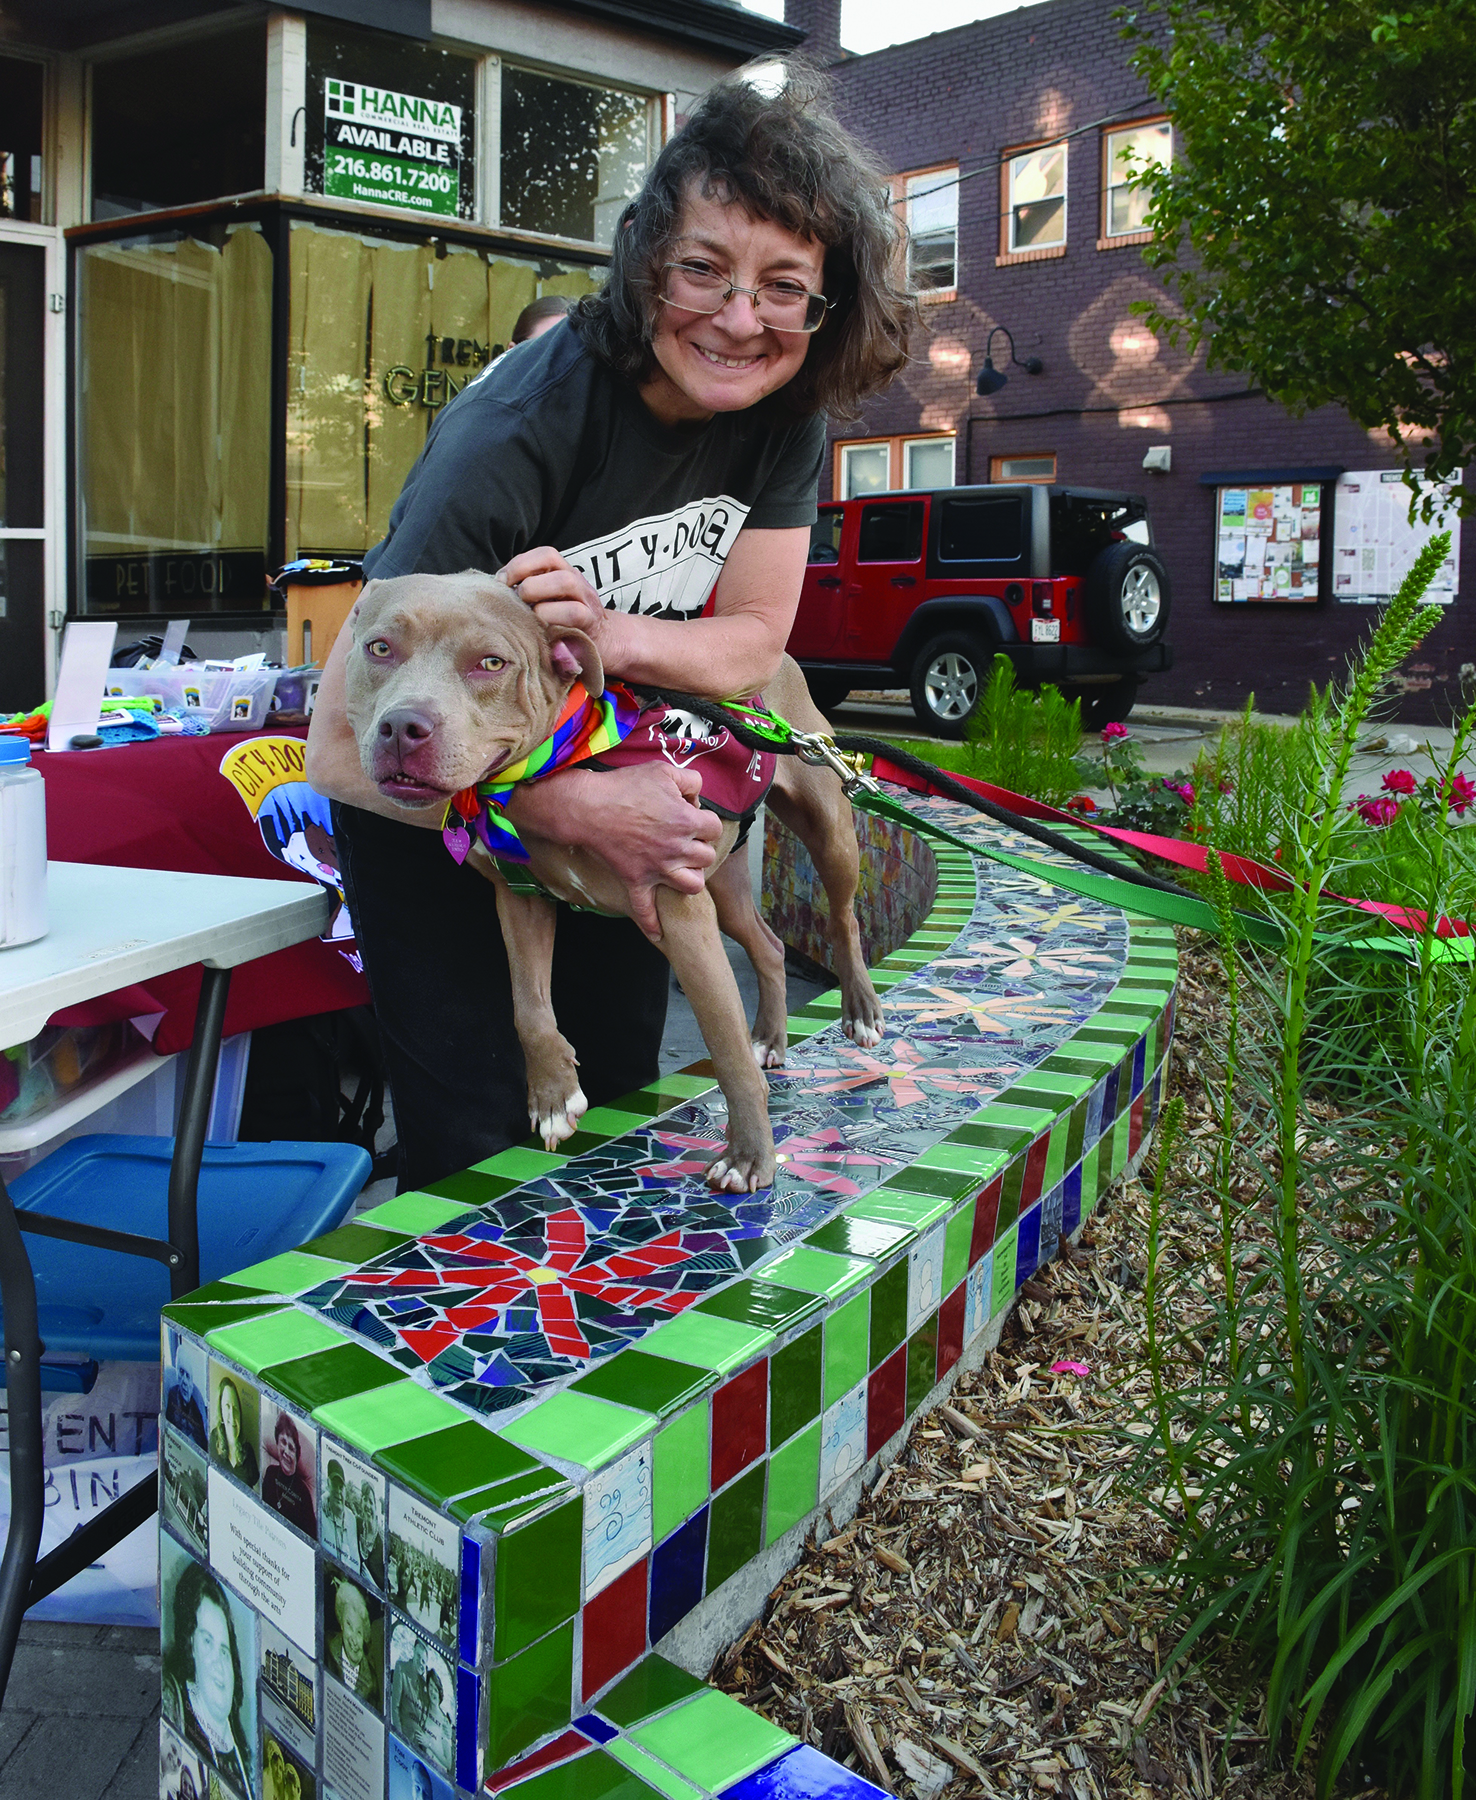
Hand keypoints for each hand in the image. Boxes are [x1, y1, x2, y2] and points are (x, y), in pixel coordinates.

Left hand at [498, 546, 605, 639]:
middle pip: (552, 559)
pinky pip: (573, 612)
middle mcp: (577, 580)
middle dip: (523, 575)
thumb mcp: (550, 603)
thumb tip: (498, 591)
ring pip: (565, 581)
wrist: (605, 643)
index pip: (544, 553)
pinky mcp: (591, 622)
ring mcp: (587, 600)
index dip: (519, 563)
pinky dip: (551, 616)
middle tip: (512, 598)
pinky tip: (540, 628)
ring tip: (527, 610)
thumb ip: (531, 593)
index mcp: (565, 572)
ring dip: (537, 592)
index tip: (501, 581)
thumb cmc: (566, 625)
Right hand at [508, 763, 720, 939]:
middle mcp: (677, 848)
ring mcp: (657, 868)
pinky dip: (653, 925)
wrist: (588, 807)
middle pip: (707, 857)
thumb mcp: (662, 770)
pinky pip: (646, 910)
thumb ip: (690, 780)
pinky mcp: (636, 880)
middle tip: (685, 840)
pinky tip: (658, 935)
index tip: (689, 815)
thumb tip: (698, 796)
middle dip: (699, 847)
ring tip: (681, 869)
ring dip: (690, 878)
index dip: (704, 820)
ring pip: (692, 886)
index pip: (714, 827)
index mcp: (686, 821)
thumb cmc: (624, 786)